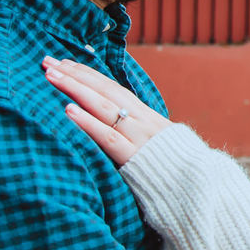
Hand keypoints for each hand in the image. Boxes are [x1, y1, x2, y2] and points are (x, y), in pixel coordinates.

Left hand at [42, 56, 171, 163]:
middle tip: (48, 61)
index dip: (87, 74)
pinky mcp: (135, 159)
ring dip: (75, 89)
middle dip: (75, 74)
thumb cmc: (176, 171)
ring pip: (104, 107)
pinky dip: (87, 122)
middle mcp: (142, 120)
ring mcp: (139, 137)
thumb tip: (116, 126)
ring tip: (51, 76)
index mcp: (147, 115)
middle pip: (105, 90)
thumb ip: (137, 133)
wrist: (202, 188)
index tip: (64, 62)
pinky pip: (108, 137)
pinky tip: (68, 110)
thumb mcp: (158, 144)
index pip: (112, 88)